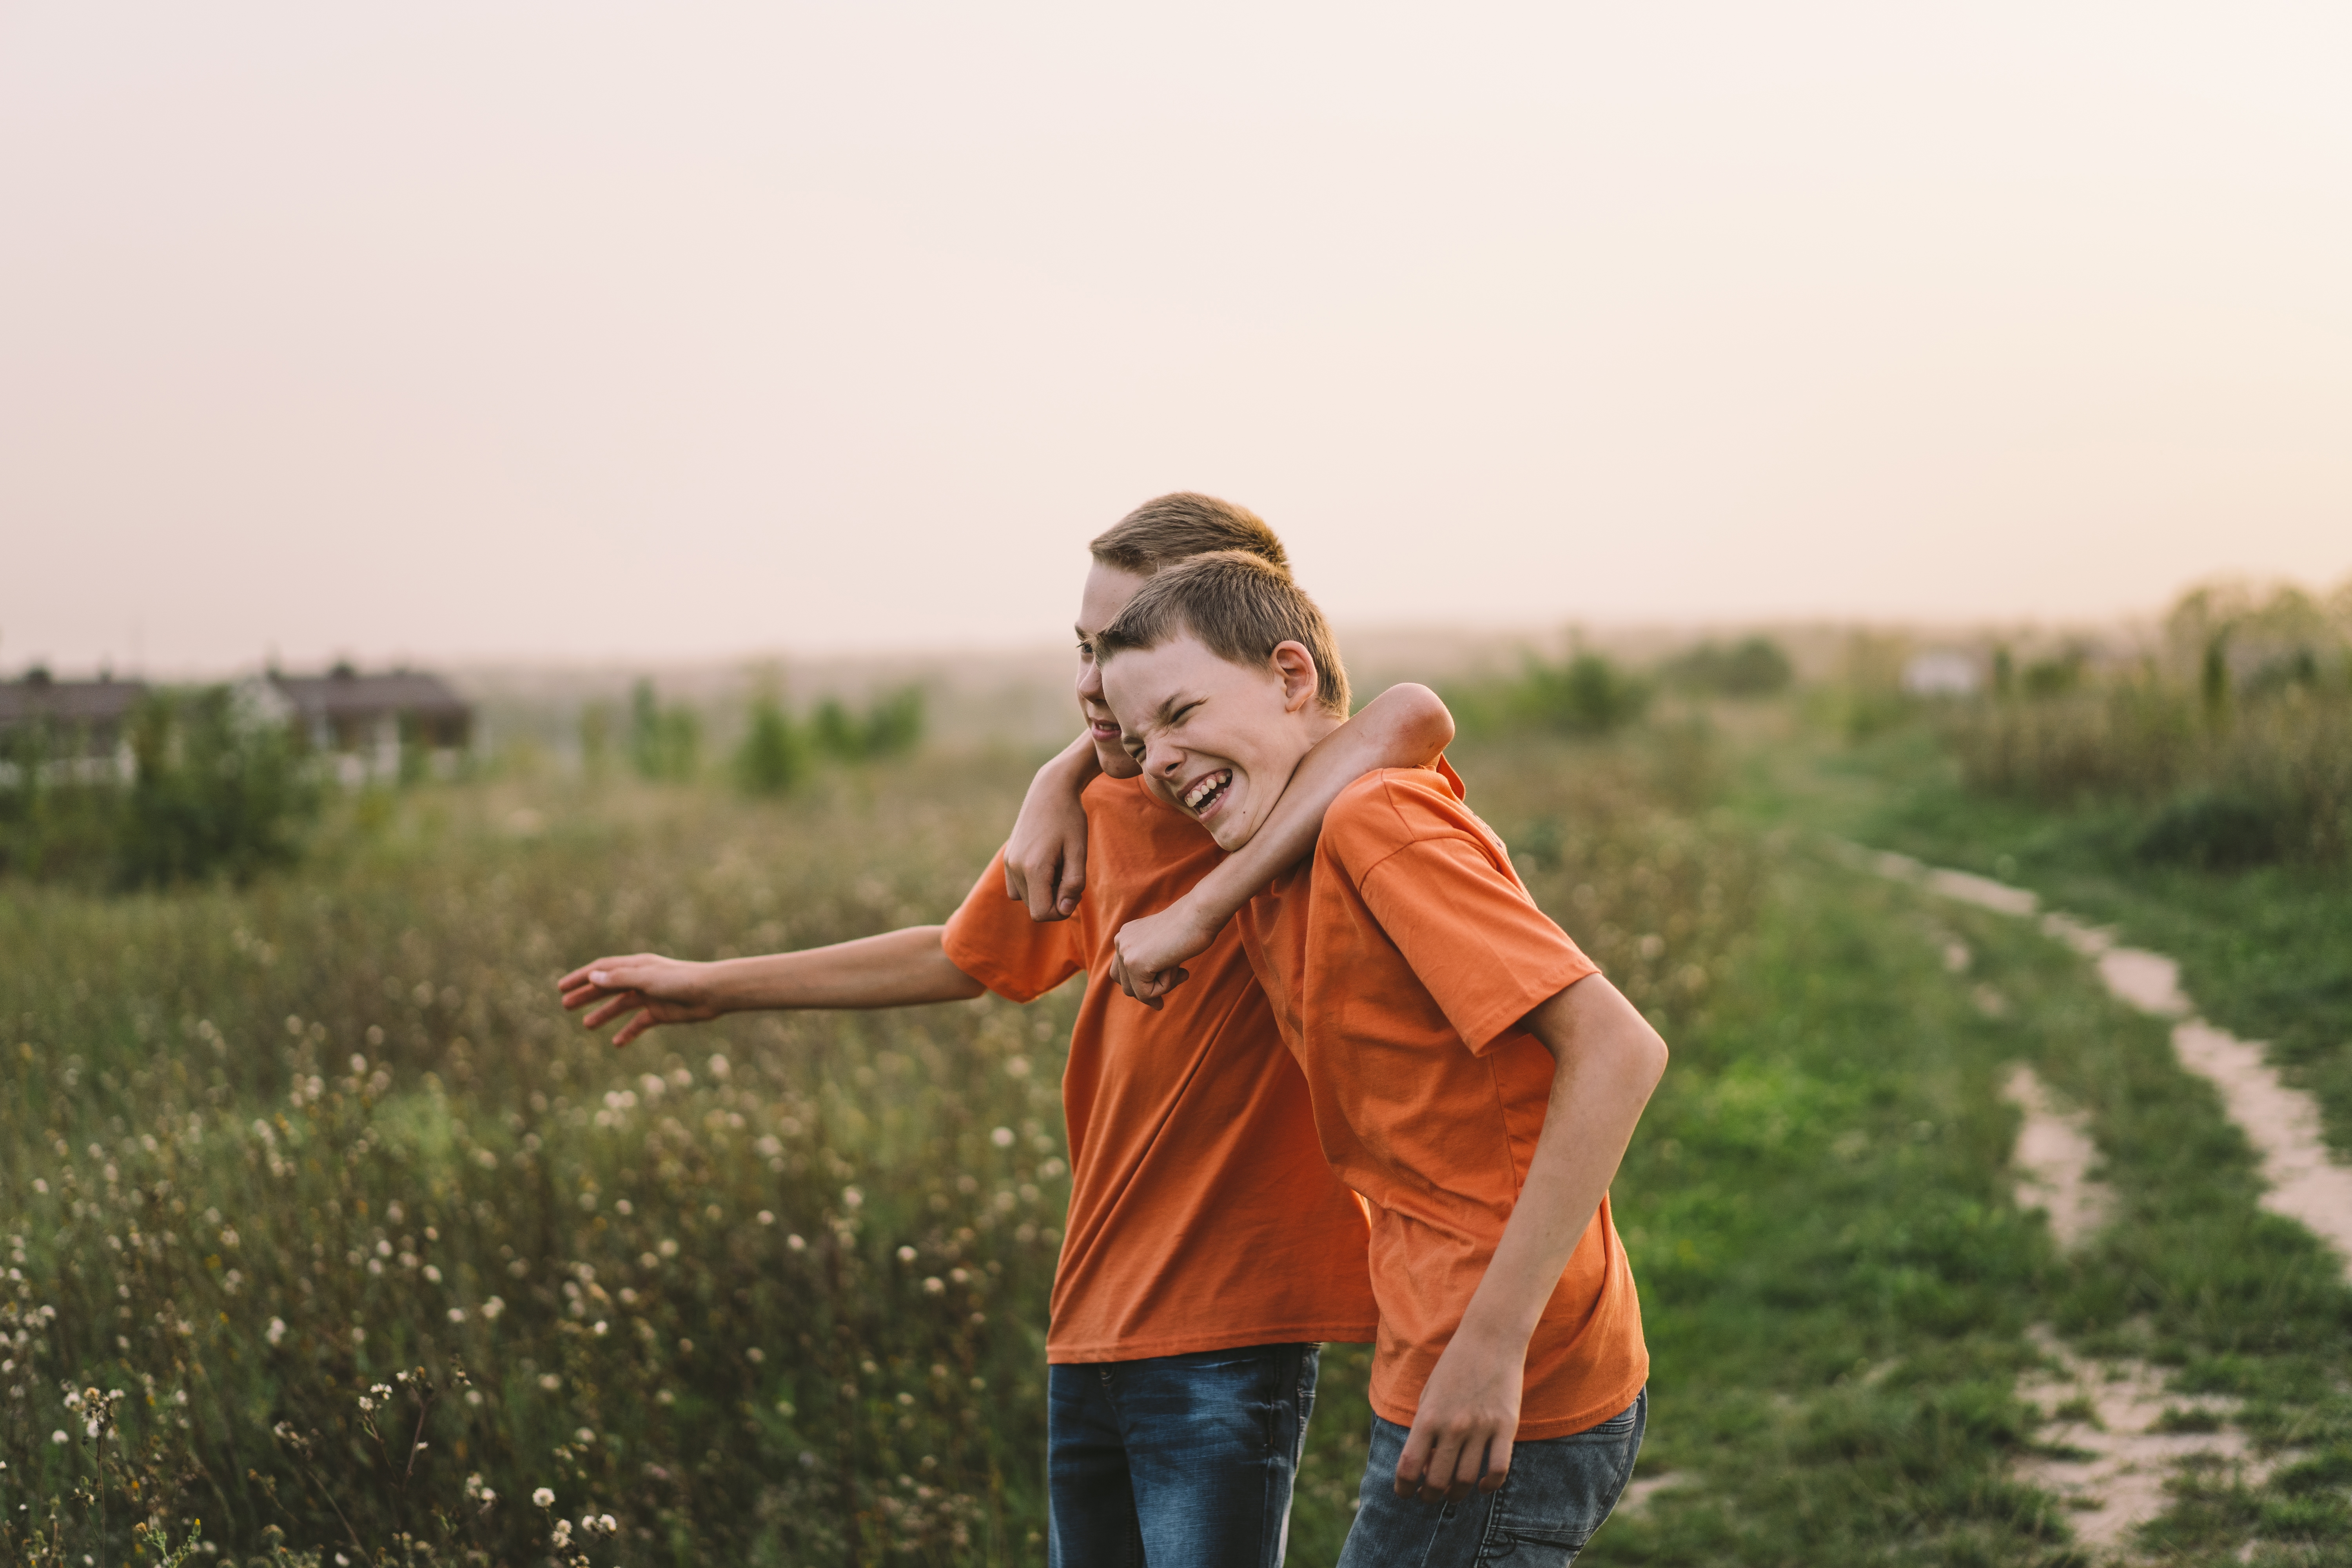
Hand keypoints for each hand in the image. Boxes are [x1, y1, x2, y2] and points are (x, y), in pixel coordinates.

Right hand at [558, 954, 720, 1047]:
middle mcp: (641, 979)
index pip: (602, 969)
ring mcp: (650, 996)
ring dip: (604, 1014)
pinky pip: (639, 1023)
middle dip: (587, 995)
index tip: (561, 987)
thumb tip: (592, 978)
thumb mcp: (645, 979)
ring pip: (621, 1006)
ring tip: (586, 1025)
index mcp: (636, 966)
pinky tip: (617, 1043)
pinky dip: (628, 1032)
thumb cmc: (680, 981)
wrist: (712, 993)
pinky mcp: (661, 1012)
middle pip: (608, 987)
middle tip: (565, 1005)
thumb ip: (619, 979)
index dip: (581, 977)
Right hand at [1003, 752, 1092, 920]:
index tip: (1075, 891)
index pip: (1042, 913)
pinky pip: (1016, 887)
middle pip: (1034, 907)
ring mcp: (1008, 862)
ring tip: (1057, 866)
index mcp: (1033, 868)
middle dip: (1054, 899)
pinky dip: (1032, 884)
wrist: (1050, 790)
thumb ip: (1073, 883)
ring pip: (1025, 898)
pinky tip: (1046, 865)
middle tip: (1069, 873)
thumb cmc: (1070, 819)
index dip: (1062, 910)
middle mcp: (1015, 867)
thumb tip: (1063, 909)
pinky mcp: (1007, 858)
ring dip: (1044, 891)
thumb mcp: (1078, 851)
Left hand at [1107, 901, 1216, 1007]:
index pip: (1122, 972)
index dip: (1140, 985)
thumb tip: (1152, 1002)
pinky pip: (1146, 994)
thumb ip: (1153, 964)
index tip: (1162, 989)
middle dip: (1151, 990)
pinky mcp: (1135, 963)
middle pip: (1126, 985)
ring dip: (1161, 988)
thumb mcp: (1164, 947)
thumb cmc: (1191, 929)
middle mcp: (1120, 941)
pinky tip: (1177, 967)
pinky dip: (1165, 987)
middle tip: (1179, 978)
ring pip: (1136, 992)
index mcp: (1126, 935)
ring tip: (1180, 971)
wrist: (1200, 914)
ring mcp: (1125, 952)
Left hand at [1393, 1324, 1524, 1502]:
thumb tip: (1425, 1466)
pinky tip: (1481, 1486)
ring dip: (1456, 1494)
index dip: (1404, 1487)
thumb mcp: (1429, 1395)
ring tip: (1453, 1493)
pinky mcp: (1506, 1427)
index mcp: (1428, 1416)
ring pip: (1466, 1480)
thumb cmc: (1454, 1367)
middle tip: (1430, 1497)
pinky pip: (1498, 1470)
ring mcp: (1481, 1427)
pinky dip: (1488, 1486)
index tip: (1405, 1494)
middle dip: (1430, 1495)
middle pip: (1438, 1480)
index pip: (1410, 1465)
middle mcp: (1453, 1425)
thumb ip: (1424, 1429)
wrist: (1489, 1340)